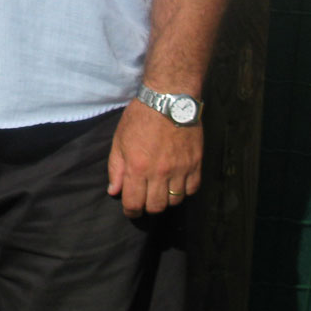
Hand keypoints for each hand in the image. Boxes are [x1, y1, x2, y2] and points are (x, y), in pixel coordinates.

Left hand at [106, 100, 201, 216]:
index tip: (131, 211)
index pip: (134, 203)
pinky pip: (192, 189)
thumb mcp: (120, 139)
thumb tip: (114, 191)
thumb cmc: (140, 117)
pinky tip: (177, 183)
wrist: (168, 99)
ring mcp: (180, 169)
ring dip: (166, 200)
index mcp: (137, 167)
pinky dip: (184, 191)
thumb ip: (116, 167)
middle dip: (148, 208)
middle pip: (156, 206)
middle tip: (145, 201)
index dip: (131, 212)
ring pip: (175, 201)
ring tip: (161, 191)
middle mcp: (159, 172)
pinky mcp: (196, 163)